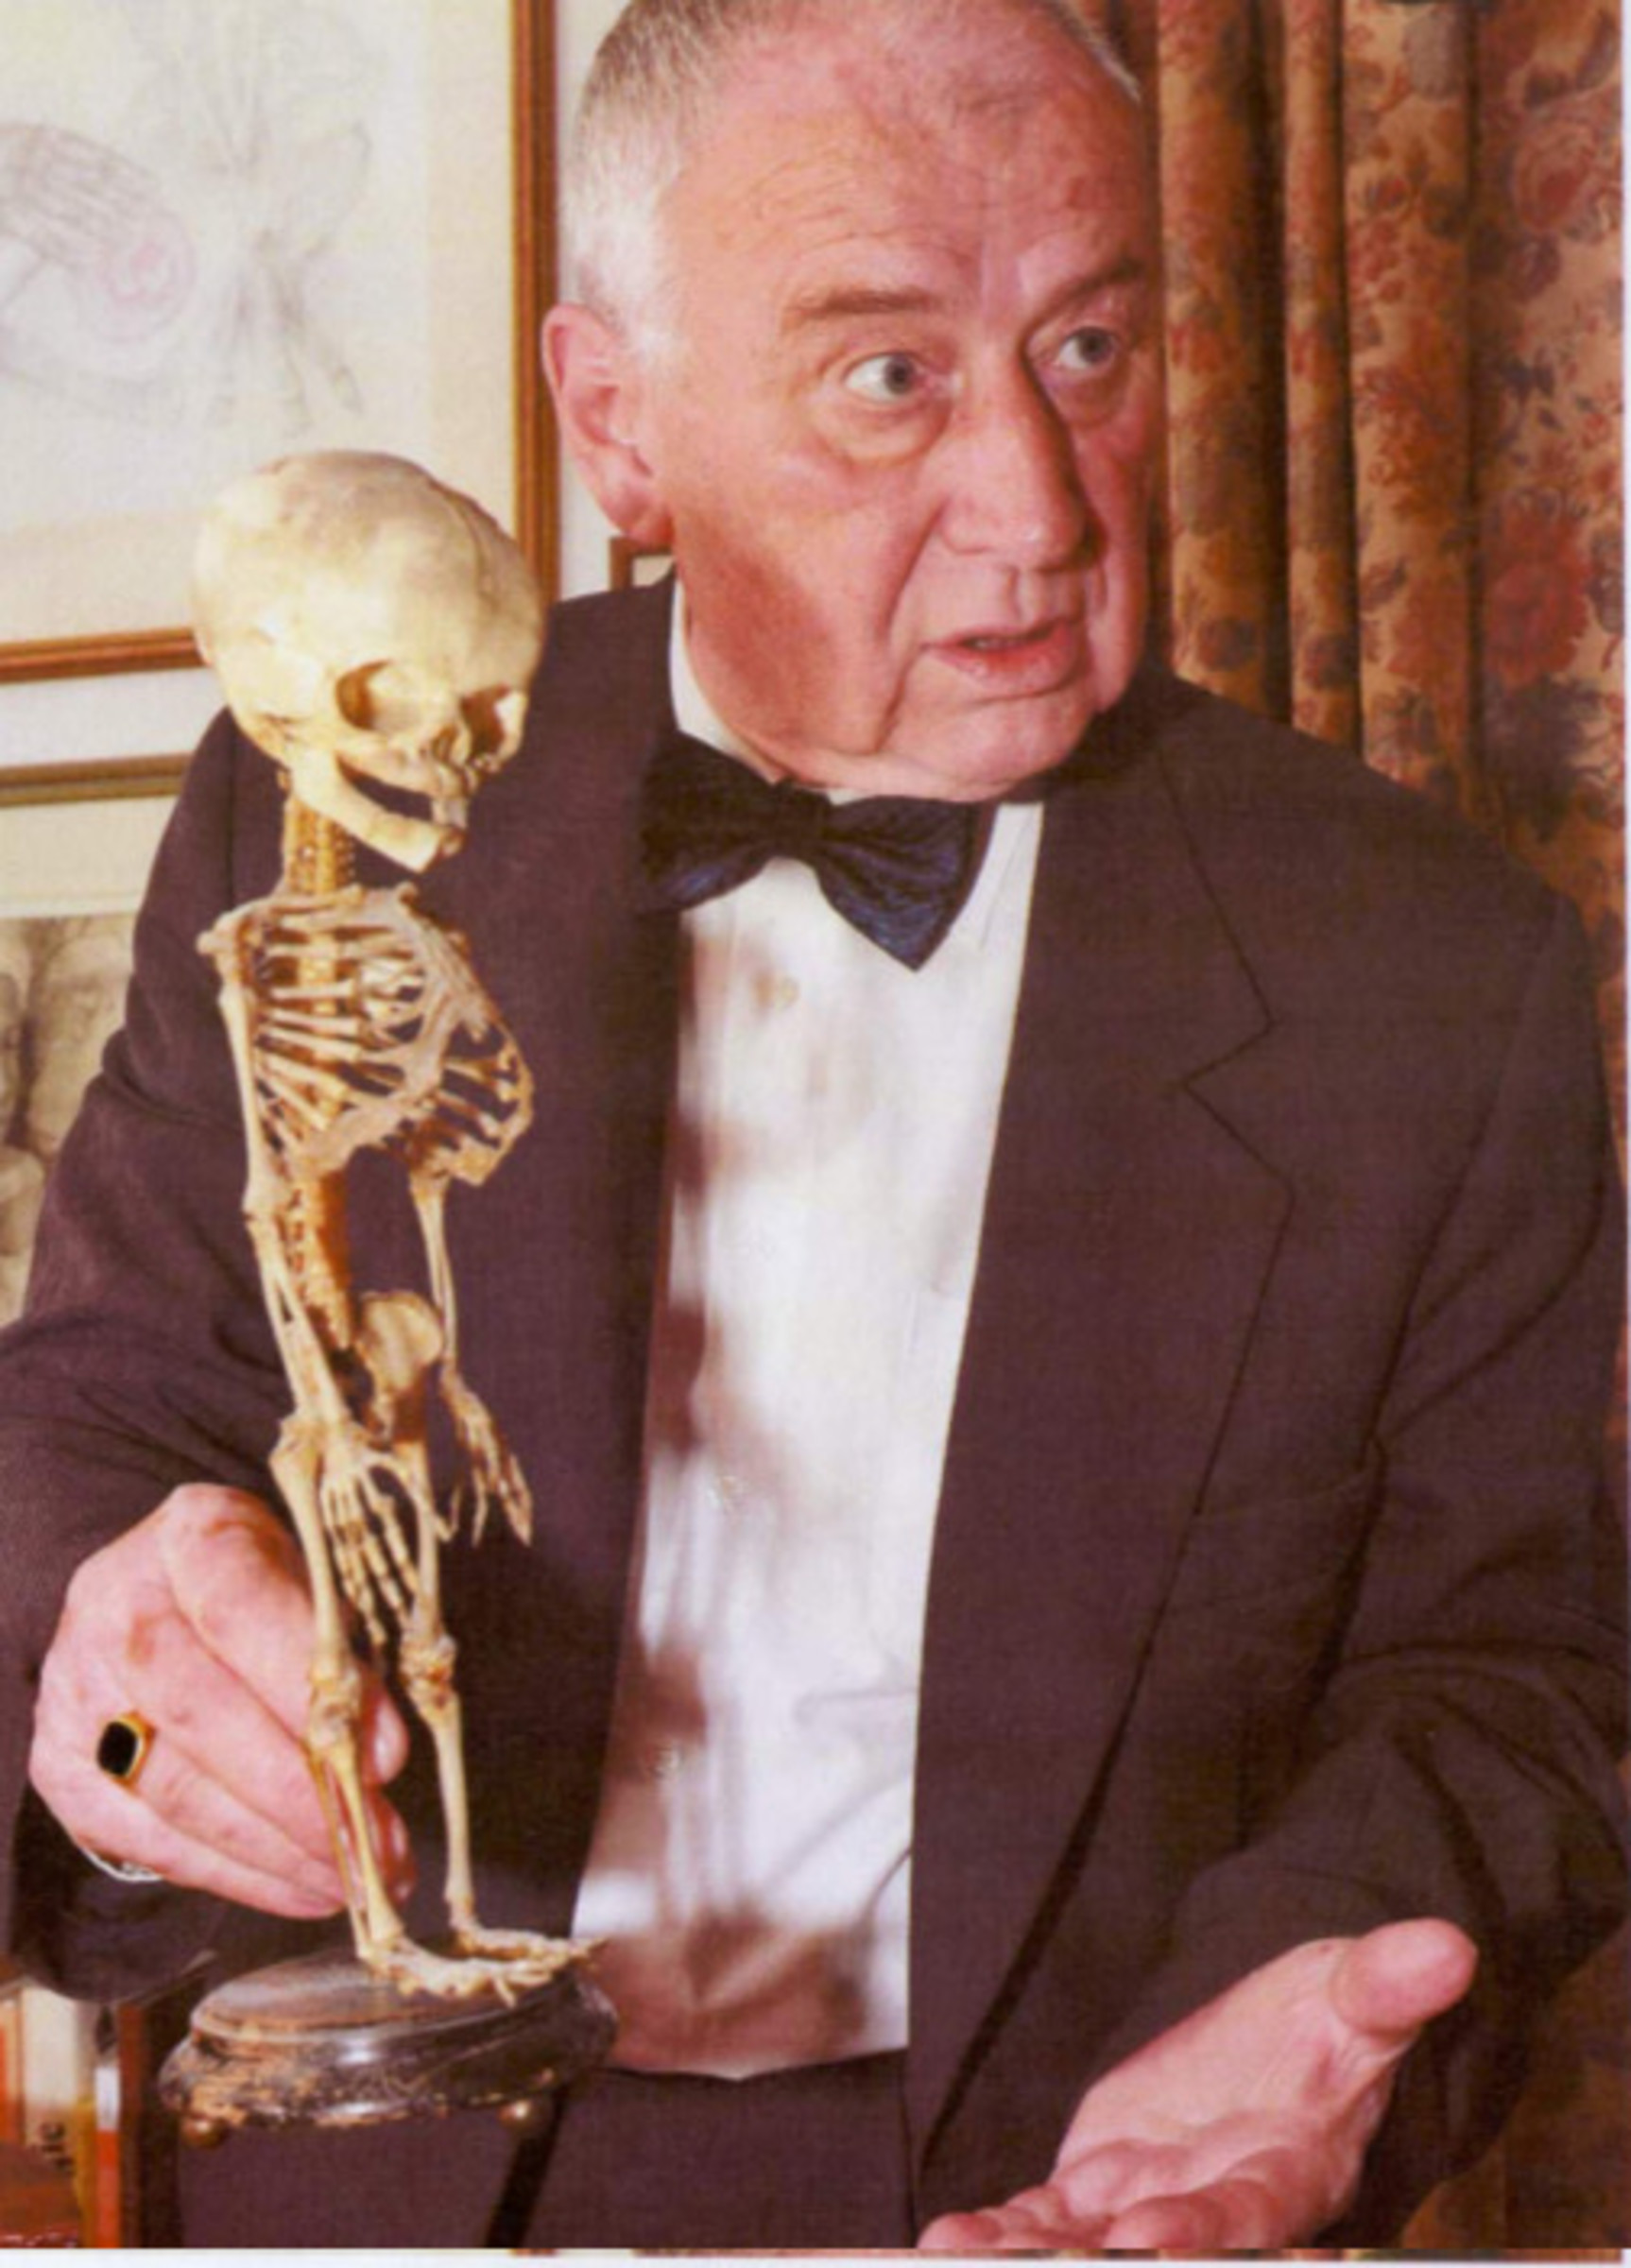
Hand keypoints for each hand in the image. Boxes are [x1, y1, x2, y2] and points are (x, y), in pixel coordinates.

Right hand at [29, 1485, 410, 1917]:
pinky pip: (152, 1840)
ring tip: (356, 1879)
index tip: (388, 1755)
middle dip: (302, 1794)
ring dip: (277, 1850)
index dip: (309, 1686)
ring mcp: (78, 1692)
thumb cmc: (261, 1593)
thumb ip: (342, 1652)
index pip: (239, 1607)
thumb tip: (377, 1755)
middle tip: (381, 1848)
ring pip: (176, 1790)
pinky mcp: (64, 1770)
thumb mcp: (309, 1584)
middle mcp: (116, 1607)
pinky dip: (236, 1875)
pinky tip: (302, 1888)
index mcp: (190, 1535)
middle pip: (199, 1711)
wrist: (154, 1603)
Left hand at [918, 1919, 1476, 2250]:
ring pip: (1084, 2244)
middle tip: (1049, 2266)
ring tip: (962, 2257)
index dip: (1203, 2231)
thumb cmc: (1323, 2022)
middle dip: (1105, 2262)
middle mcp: (1211, 2204)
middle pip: (1159, 2246)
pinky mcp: (1095, 2190)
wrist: (1273, 2040)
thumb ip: (1388, 1983)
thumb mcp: (1351, 1992)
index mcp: (1284, 2168)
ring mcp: (1147, 2203)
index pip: (1246, 2213)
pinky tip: (949, 2239)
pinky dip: (1002, 2230)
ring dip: (1029, 2257)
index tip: (1150, 2240)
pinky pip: (1043, 2218)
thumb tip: (1447, 1945)